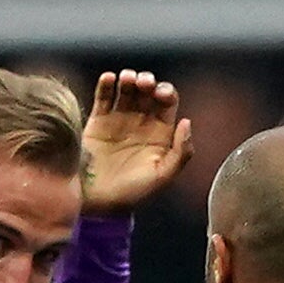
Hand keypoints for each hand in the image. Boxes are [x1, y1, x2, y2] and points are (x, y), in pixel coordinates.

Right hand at [79, 69, 192, 216]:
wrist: (97, 203)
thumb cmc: (131, 194)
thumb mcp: (162, 177)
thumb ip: (181, 152)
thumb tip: (186, 122)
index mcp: (160, 132)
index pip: (167, 101)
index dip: (166, 91)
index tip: (159, 94)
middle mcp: (140, 122)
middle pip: (147, 90)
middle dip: (147, 81)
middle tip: (141, 83)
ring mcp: (118, 120)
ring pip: (126, 89)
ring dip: (128, 78)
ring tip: (125, 79)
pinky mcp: (97, 122)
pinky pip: (103, 97)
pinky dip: (106, 84)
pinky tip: (109, 79)